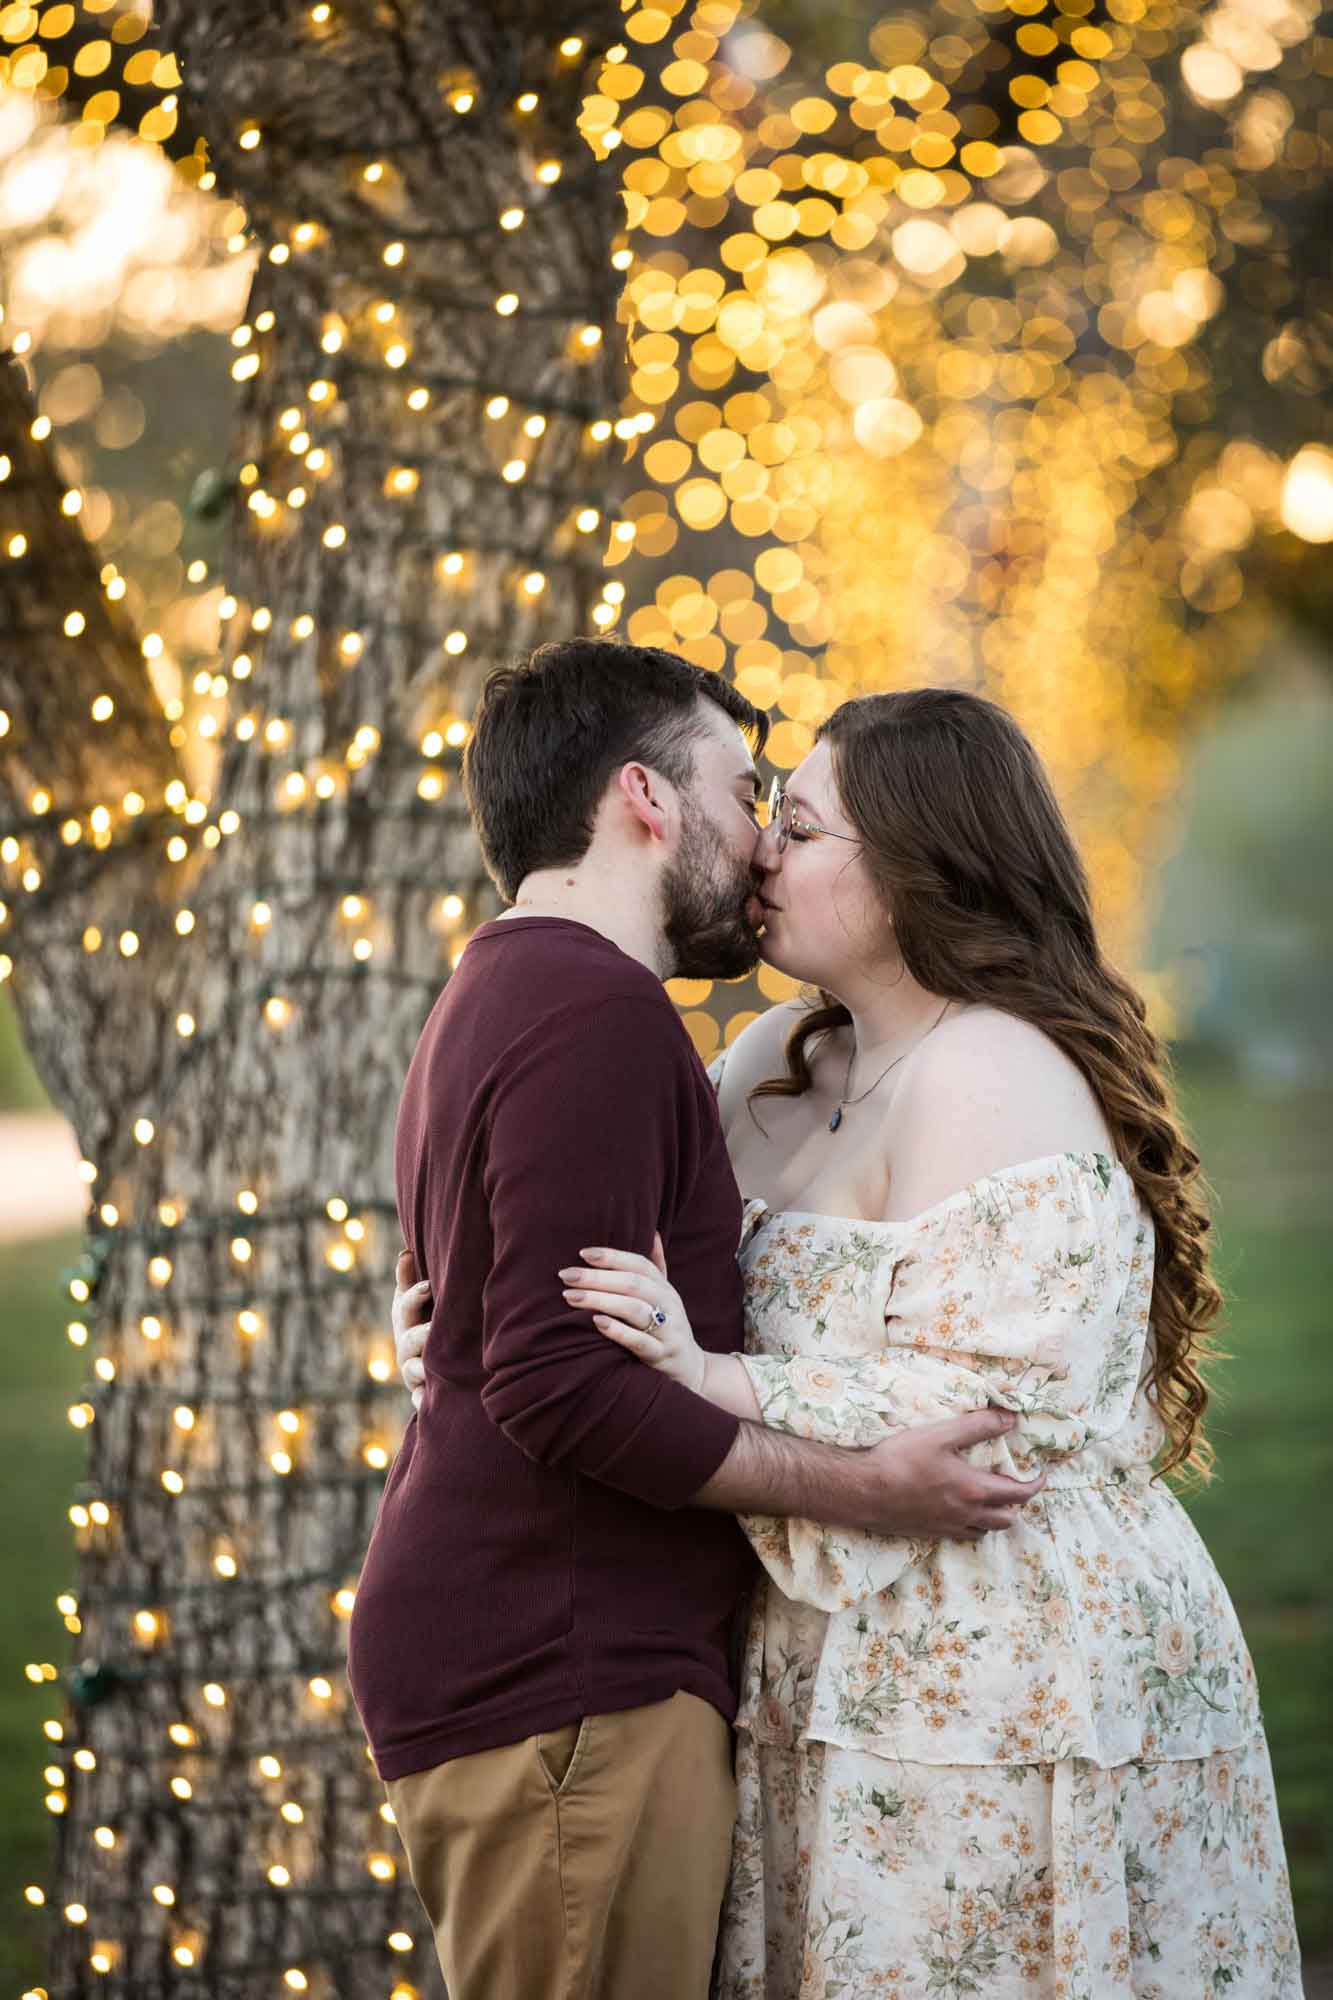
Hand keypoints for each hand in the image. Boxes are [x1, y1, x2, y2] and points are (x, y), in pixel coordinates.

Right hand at [393, 1246, 431, 1409]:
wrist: (425, 1365)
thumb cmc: (421, 1323)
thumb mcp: (414, 1301)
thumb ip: (408, 1279)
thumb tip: (405, 1252)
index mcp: (405, 1322)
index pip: (405, 1307)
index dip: (414, 1296)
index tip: (429, 1285)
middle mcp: (405, 1348)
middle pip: (410, 1340)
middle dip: (421, 1333)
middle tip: (433, 1328)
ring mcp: (411, 1372)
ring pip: (412, 1370)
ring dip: (420, 1369)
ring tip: (430, 1367)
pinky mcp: (420, 1394)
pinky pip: (419, 1400)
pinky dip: (422, 1402)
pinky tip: (428, 1402)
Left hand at [559, 1236, 706, 1395]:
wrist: (692, 1369)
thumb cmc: (668, 1326)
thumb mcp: (665, 1296)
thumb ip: (656, 1266)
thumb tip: (653, 1232)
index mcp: (665, 1288)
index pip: (639, 1264)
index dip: (612, 1256)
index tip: (583, 1253)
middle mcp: (669, 1304)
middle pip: (633, 1284)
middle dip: (597, 1277)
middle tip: (566, 1275)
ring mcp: (668, 1330)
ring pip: (635, 1309)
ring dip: (601, 1300)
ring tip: (571, 1296)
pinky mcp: (662, 1356)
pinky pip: (640, 1341)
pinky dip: (618, 1330)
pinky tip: (596, 1322)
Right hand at [856, 1409, 1044, 1539]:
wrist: (864, 1491)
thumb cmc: (902, 1459)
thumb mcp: (942, 1434)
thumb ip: (979, 1425)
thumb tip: (1011, 1418)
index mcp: (975, 1490)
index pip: (1019, 1493)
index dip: (1035, 1485)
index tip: (1042, 1475)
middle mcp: (967, 1514)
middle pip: (1006, 1519)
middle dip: (1017, 1504)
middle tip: (1015, 1486)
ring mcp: (948, 1526)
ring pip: (985, 1531)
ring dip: (995, 1518)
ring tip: (992, 1501)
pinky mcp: (930, 1533)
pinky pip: (962, 1536)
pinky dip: (972, 1526)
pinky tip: (961, 1512)